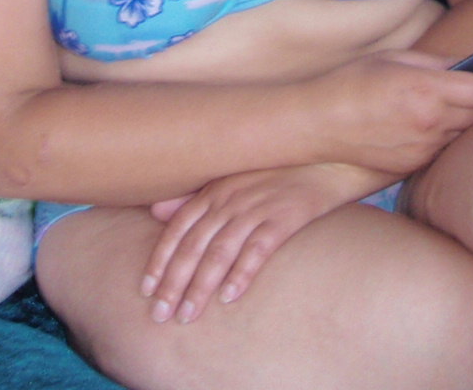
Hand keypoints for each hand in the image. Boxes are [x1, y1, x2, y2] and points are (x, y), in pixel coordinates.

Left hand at [140, 163, 386, 323]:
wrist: (326, 158)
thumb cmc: (276, 172)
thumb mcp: (231, 178)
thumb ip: (194, 196)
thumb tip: (156, 212)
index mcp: (215, 190)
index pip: (178, 228)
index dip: (160, 259)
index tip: (146, 289)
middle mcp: (230, 198)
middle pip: (193, 245)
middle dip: (173, 282)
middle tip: (160, 314)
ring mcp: (257, 207)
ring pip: (219, 251)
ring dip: (200, 286)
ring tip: (187, 315)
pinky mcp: (284, 217)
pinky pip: (258, 248)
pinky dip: (241, 273)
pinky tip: (229, 297)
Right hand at [312, 49, 472, 173]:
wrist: (318, 125)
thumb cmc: (351, 83)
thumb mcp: (394, 59)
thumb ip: (435, 64)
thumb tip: (463, 67)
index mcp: (428, 90)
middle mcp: (431, 123)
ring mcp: (423, 149)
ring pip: (461, 133)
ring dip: (462, 120)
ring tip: (443, 106)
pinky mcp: (413, 166)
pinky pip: (440, 149)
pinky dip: (441, 136)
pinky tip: (423, 125)